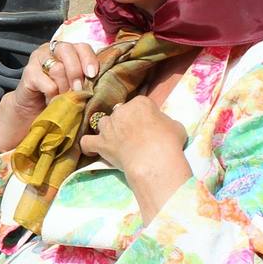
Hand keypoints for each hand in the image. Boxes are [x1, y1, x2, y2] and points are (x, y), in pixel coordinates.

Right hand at [0, 40, 100, 152]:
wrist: (34, 108)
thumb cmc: (59, 94)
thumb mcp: (75, 84)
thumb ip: (85, 78)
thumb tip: (97, 82)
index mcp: (68, 50)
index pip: (82, 46)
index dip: (89, 59)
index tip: (92, 75)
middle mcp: (53, 49)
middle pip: (67, 51)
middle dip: (76, 72)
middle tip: (78, 90)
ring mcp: (38, 58)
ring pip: (57, 68)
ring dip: (64, 87)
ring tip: (65, 99)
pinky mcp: (28, 72)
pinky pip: (46, 83)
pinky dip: (52, 95)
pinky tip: (52, 101)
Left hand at [79, 96, 190, 222]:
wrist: (153, 160)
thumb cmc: (169, 142)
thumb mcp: (175, 126)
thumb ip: (164, 122)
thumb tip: (161, 126)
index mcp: (140, 103)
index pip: (139, 105)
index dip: (144, 116)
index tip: (149, 127)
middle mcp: (121, 111)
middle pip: (120, 113)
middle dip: (126, 123)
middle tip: (135, 138)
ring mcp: (108, 126)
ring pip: (103, 124)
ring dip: (108, 131)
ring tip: (116, 143)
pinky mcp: (100, 143)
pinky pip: (87, 142)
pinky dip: (89, 146)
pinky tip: (92, 150)